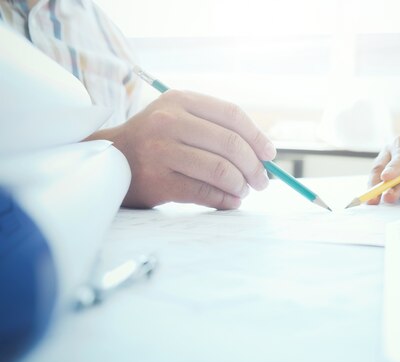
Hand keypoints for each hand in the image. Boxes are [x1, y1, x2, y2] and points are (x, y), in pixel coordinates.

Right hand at [88, 90, 275, 208]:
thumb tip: (263, 152)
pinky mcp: (158, 181)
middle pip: (231, 144)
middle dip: (255, 166)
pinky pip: (205, 193)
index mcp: (180, 101)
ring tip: (244, 191)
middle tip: (262, 181)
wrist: (108, 161)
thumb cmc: (155, 141)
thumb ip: (215, 127)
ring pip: (221, 170)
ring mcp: (162, 152)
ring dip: (241, 185)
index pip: (233, 115)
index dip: (258, 137)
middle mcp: (169, 122)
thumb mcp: (178, 117)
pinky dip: (225, 200)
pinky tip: (232, 202)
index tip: (270, 155)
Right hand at [367, 131, 399, 203]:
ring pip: (379, 167)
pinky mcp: (384, 162)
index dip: (396, 165)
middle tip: (385, 197)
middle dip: (385, 180)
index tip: (388, 178)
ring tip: (374, 201)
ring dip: (375, 184)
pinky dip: (373, 186)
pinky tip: (373, 197)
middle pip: (390, 160)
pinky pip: (375, 174)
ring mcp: (392, 151)